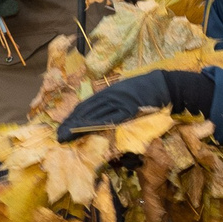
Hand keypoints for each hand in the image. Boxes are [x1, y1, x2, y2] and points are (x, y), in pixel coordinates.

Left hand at [56, 72, 172, 138]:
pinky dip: (96, 125)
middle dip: (70, 124)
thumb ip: (112, 101)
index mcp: (107, 91)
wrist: (163, 85)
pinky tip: (86, 131)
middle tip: (59, 136)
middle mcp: (109, 96)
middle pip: (85, 111)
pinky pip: (109, 119)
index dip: (72, 117)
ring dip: (78, 127)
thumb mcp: (125, 92)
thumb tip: (99, 114)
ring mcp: (118, 102)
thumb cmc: (145, 89)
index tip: (62, 127)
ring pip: (94, 115)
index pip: (85, 105)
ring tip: (66, 137)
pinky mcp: (128, 109)